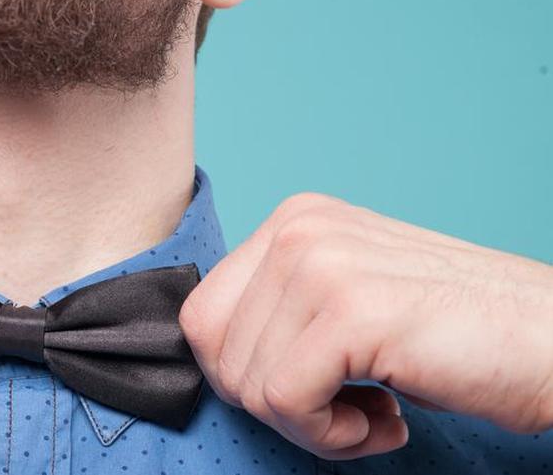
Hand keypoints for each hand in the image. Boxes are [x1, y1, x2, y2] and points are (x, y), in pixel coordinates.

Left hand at [179, 193, 552, 459]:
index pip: (202, 315)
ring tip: (372, 415)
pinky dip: (330, 437)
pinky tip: (387, 423)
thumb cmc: (456, 334)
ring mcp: (320, 262)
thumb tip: (220, 356)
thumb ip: (283, 310)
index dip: (243, 375)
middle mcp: (298, 228)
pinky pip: (286, 401)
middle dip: (270, 402)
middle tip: (342, 411)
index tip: (307, 388)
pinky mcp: (350, 311)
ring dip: (309, 425)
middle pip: (212, 349)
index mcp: (293, 221)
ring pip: (247, 383)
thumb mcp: (349, 299)